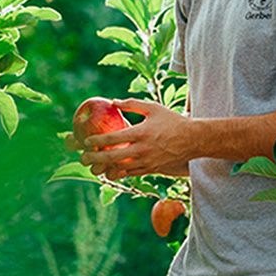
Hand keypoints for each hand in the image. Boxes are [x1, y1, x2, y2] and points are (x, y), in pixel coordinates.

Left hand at [76, 99, 191, 178]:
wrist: (193, 140)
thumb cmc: (173, 121)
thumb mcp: (154, 108)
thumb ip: (133, 105)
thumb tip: (114, 102)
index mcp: (141, 132)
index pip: (113, 138)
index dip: (97, 141)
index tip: (86, 141)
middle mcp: (142, 149)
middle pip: (112, 156)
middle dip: (94, 158)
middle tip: (83, 158)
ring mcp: (146, 161)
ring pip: (120, 168)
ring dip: (105, 168)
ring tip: (93, 167)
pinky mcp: (151, 169)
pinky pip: (131, 173)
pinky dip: (120, 172)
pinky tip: (112, 170)